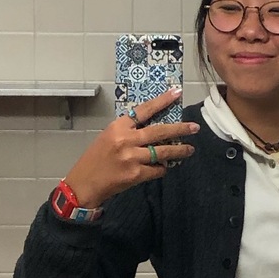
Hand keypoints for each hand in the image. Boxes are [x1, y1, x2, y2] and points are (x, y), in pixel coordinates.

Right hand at [63, 89, 199, 209]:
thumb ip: (128, 131)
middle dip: (180, 129)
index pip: (144, 110)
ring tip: (189, 149)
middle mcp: (126, 140)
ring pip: (163, 152)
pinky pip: (157, 170)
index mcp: (118, 127)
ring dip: (179, 150)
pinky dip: (162, 168)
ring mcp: (132, 158)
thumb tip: (154, 129)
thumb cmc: (96, 159)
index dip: (162, 101)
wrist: (84, 183)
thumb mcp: (108, 137)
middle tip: (194, 127)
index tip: (176, 93)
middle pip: (160, 131)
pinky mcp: (136, 174)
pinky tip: (163, 167)